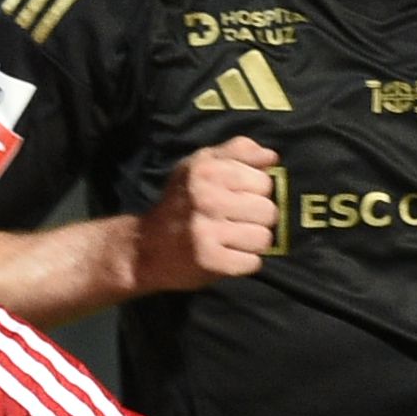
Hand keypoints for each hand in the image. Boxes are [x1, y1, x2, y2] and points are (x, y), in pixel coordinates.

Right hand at [103, 137, 278, 294]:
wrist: (144, 246)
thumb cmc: (179, 202)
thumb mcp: (200, 165)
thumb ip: (237, 152)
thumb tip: (272, 157)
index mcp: (206, 170)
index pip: (264, 182)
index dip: (256, 192)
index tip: (238, 198)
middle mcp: (206, 198)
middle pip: (268, 211)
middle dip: (257, 219)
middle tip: (236, 222)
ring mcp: (207, 231)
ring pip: (263, 238)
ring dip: (253, 243)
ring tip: (233, 240)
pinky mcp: (209, 261)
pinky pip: (252, 263)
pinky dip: (244, 263)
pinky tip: (228, 256)